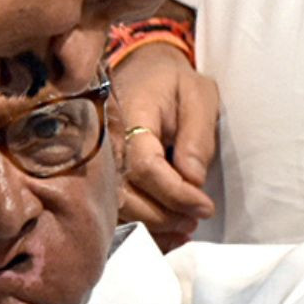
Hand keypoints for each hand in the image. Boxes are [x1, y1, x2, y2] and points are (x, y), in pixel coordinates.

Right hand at [112, 42, 218, 251]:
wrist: (141, 68)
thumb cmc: (172, 81)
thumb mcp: (198, 96)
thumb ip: (198, 137)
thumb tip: (192, 179)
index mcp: (129, 117)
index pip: (145, 166)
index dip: (176, 193)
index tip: (204, 206)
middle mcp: (106, 143)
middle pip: (126, 194)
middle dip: (164, 215)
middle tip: (196, 219)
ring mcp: (99, 161)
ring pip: (117, 208)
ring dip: (152, 226)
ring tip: (184, 228)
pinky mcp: (102, 175)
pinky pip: (115, 209)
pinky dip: (141, 228)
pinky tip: (166, 234)